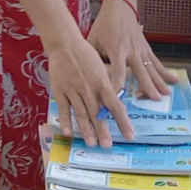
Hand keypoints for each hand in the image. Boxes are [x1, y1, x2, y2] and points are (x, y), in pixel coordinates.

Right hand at [46, 30, 125, 147]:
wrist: (65, 44)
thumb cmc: (86, 55)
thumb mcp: (101, 69)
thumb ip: (106, 87)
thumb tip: (114, 103)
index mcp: (102, 83)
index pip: (116, 105)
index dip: (123, 121)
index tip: (130, 135)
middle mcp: (89, 89)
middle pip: (97, 113)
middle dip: (103, 130)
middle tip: (107, 145)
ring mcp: (73, 90)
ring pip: (81, 113)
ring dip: (86, 129)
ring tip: (91, 143)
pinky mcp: (60, 91)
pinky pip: (64, 108)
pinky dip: (66, 120)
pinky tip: (69, 132)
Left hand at [87, 0, 172, 101]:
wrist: (120, 7)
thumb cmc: (104, 25)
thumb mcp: (93, 40)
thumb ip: (91, 58)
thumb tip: (85, 77)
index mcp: (116, 50)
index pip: (117, 72)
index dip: (117, 85)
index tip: (117, 99)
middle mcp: (131, 51)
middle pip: (140, 72)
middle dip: (147, 86)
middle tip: (153, 99)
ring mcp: (141, 50)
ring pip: (151, 68)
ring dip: (159, 82)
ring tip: (166, 95)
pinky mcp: (147, 48)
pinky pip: (156, 62)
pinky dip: (165, 72)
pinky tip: (174, 81)